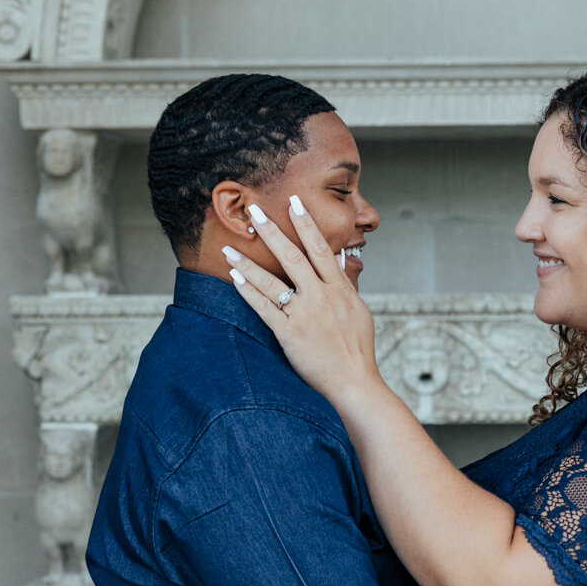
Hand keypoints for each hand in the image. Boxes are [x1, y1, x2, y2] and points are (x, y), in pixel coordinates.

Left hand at [223, 195, 381, 401]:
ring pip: (271, 281)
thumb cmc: (357, 348)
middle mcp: (320, 297)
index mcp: (339, 289)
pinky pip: (263, 308)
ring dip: (247, 262)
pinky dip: (248, 291)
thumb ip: (345, 283)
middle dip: (271, 230)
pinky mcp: (289, 334)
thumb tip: (338, 259)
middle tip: (254, 210)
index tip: (294, 203)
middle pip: (292, 256)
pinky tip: (234, 278)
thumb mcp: (358, 310)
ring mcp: (304, 315)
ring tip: (228, 248)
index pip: (320, 248)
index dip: (305, 223)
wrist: (353, 382)